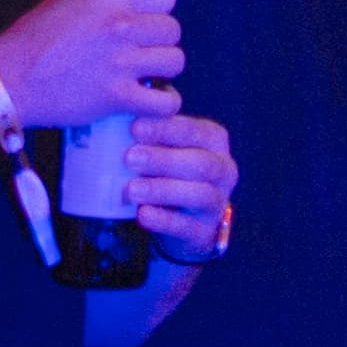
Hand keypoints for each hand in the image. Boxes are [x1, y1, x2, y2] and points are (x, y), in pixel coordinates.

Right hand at [0, 0, 182, 131]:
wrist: (11, 78)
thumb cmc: (34, 35)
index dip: (158, 8)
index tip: (147, 20)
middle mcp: (121, 26)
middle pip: (172, 29)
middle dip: (160, 39)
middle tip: (143, 50)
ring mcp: (122, 62)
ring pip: (175, 61)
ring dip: (163, 68)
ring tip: (146, 73)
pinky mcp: (118, 97)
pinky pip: (164, 101)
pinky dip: (162, 103)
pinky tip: (150, 100)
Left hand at [126, 110, 237, 264]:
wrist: (184, 218)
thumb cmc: (170, 169)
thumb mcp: (166, 146)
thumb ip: (153, 134)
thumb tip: (123, 115)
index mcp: (214, 140)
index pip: (194, 130)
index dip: (166, 129)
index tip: (135, 127)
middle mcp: (223, 170)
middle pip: (200, 163)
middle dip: (164, 159)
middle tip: (130, 158)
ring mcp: (218, 202)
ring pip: (199, 195)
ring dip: (163, 190)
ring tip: (132, 189)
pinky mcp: (204, 231)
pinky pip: (187, 227)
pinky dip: (164, 221)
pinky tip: (143, 214)